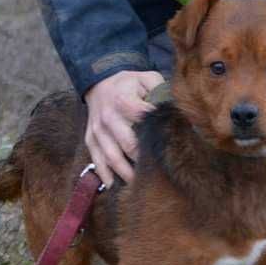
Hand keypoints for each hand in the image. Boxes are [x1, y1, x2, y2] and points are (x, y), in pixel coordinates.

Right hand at [84, 70, 163, 185]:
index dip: (155, 132)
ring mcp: (97, 131)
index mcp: (123, 99)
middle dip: (144, 161)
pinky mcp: (90, 140)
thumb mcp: (147, 78)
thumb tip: (174, 112)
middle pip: (128, 145)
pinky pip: (97, 161)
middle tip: (160, 174)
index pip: (141, 118)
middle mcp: (108, 117)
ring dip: (126, 174)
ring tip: (140, 185)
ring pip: (112, 158)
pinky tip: (116, 187)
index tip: (170, 145)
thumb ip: (161, 90)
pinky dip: (106, 176)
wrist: (99, 83)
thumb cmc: (129, 84)